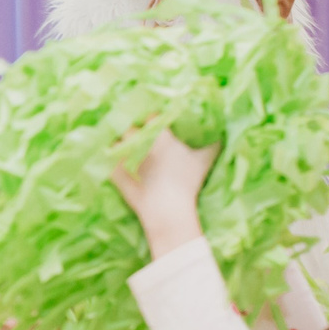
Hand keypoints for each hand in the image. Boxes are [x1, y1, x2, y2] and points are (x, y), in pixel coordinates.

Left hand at [110, 133, 216, 256]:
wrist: (169, 212)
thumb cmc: (189, 183)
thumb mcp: (206, 159)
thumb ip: (214, 140)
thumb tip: (220, 126)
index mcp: (160, 134)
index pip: (151, 117)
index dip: (153, 121)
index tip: (156, 126)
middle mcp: (140, 141)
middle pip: (132, 127)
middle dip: (136, 130)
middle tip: (142, 137)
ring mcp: (125, 156)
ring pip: (118, 140)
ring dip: (122, 142)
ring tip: (128, 148)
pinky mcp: (115, 172)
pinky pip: (107, 158)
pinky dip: (110, 157)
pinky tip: (115, 158)